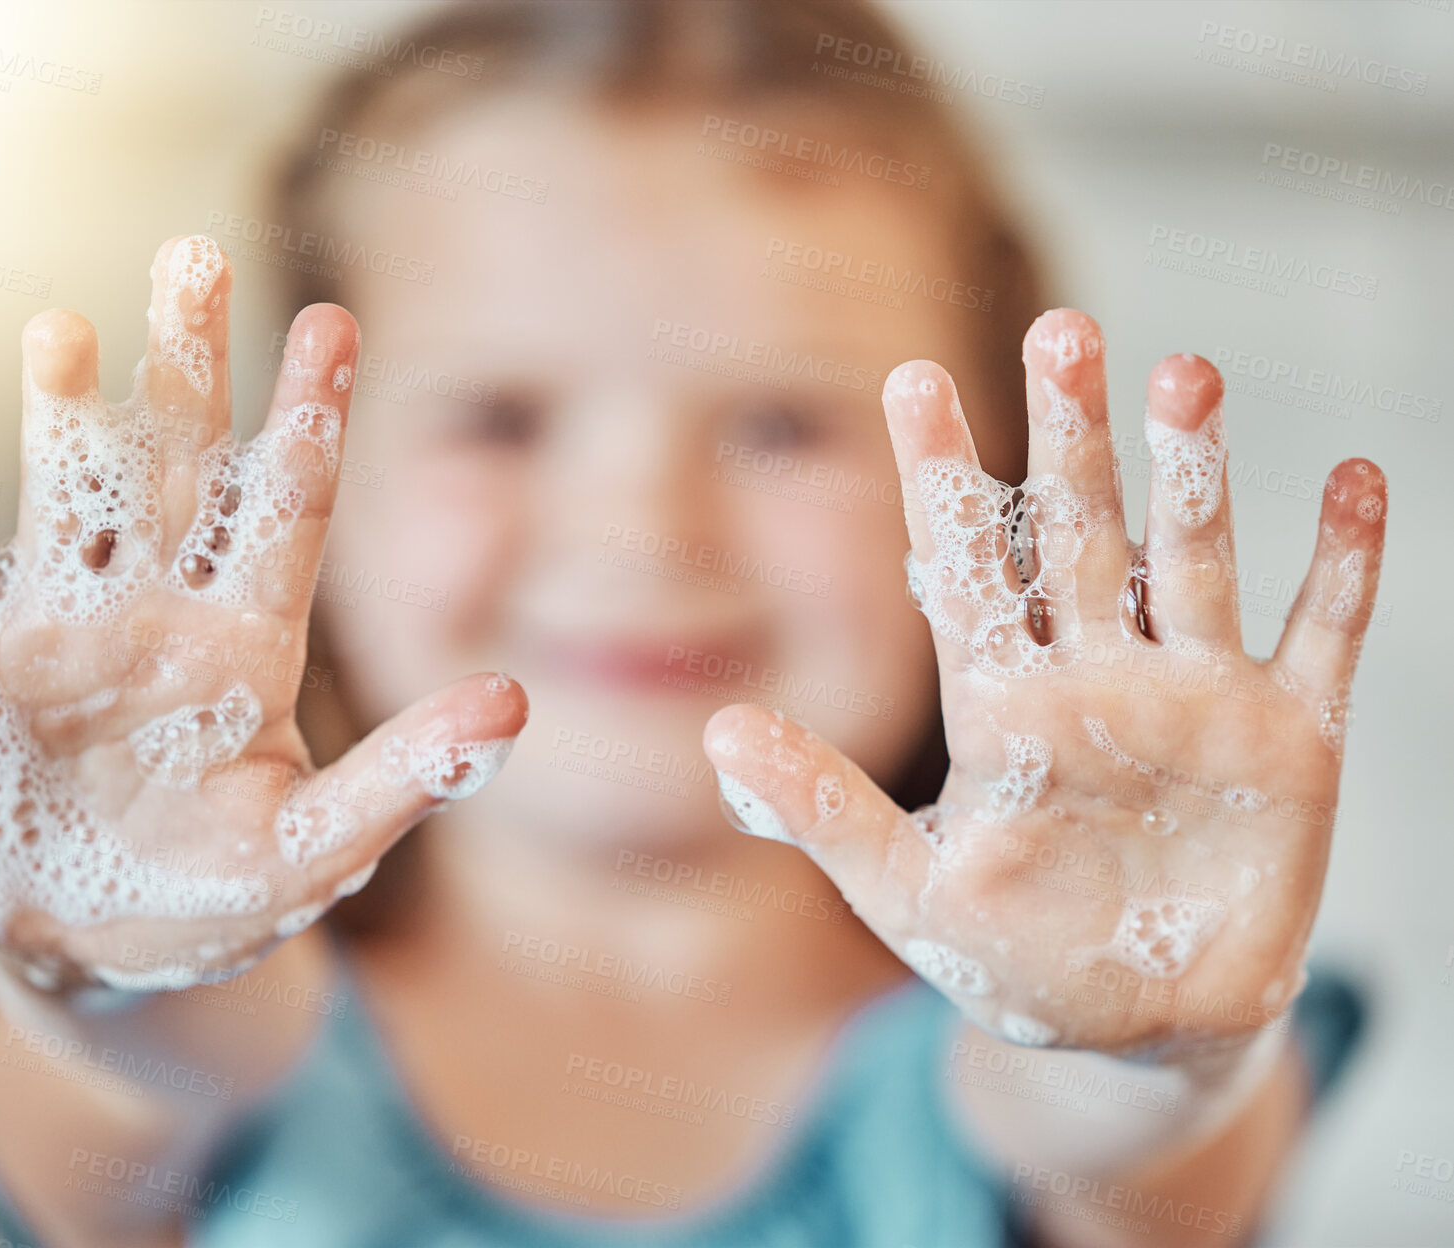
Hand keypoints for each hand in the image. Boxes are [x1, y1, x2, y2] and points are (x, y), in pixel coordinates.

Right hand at [0, 235, 525, 991]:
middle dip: (187, 366)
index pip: (290, 503)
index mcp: (253, 640)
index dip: (310, 412)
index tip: (336, 320)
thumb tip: (516, 701)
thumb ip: (413, 771)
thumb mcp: (325, 841)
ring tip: (68, 329)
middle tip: (193, 258)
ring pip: (72, 498)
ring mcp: (68, 631)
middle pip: (181, 466)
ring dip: (66, 418)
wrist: (99, 947)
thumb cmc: (221, 893)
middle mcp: (164, 611)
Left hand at [702, 309, 1385, 1057]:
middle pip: (1077, 532)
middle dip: (1067, 438)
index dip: (939, 474)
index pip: (965, 565)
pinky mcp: (1288, 738)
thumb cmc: (1012, 957)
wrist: (1137, 1026)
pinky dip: (1343, 564)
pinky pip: (1321, 633)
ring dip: (1193, 470)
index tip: (911, 379)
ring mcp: (1193, 696)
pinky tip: (1358, 482)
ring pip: (1192, 556)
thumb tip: (718, 731)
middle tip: (1061, 331)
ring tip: (1185, 375)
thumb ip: (823, 811)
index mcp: (1001, 704)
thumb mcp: (907, 892)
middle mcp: (1095, 675)